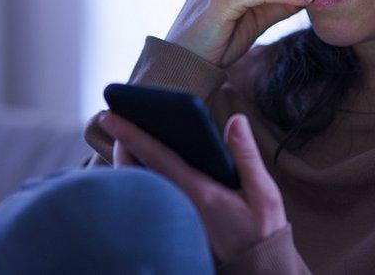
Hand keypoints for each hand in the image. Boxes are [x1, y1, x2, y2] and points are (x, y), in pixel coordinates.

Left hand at [99, 110, 287, 264]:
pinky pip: (148, 195)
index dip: (131, 134)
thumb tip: (236, 120)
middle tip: (114, 119)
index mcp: (199, 192)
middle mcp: (179, 203)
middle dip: (122, 143)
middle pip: (137, 170)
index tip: (110, 115)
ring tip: (126, 137)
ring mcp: (174, 214)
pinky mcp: (175, 222)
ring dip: (128, 160)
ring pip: (139, 184)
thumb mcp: (264, 193)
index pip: (157, 156)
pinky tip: (143, 163)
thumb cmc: (261, 232)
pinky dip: (139, 176)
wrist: (255, 271)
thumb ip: (246, 155)